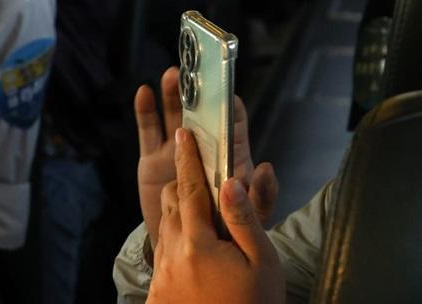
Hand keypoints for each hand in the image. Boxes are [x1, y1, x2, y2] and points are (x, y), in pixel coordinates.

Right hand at [135, 68, 276, 253]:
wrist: (187, 250)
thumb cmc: (223, 228)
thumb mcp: (249, 216)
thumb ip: (260, 196)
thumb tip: (266, 168)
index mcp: (228, 156)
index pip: (234, 124)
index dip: (231, 106)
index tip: (228, 91)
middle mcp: (202, 148)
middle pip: (201, 112)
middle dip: (199, 91)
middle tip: (196, 71)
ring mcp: (175, 151)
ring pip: (174, 115)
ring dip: (174, 94)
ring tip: (174, 74)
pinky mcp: (151, 161)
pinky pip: (148, 131)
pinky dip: (146, 110)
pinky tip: (144, 92)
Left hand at [148, 129, 284, 303]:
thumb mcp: (262, 260)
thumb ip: (245, 218)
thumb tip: (230, 182)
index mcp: (199, 243)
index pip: (192, 189)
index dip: (189, 158)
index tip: (185, 133)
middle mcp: (172, 257)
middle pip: (172, 205)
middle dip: (186, 185)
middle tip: (203, 175)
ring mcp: (163, 277)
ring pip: (165, 230)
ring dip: (182, 214)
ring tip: (205, 215)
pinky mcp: (159, 295)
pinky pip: (163, 256)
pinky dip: (178, 243)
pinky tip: (199, 252)